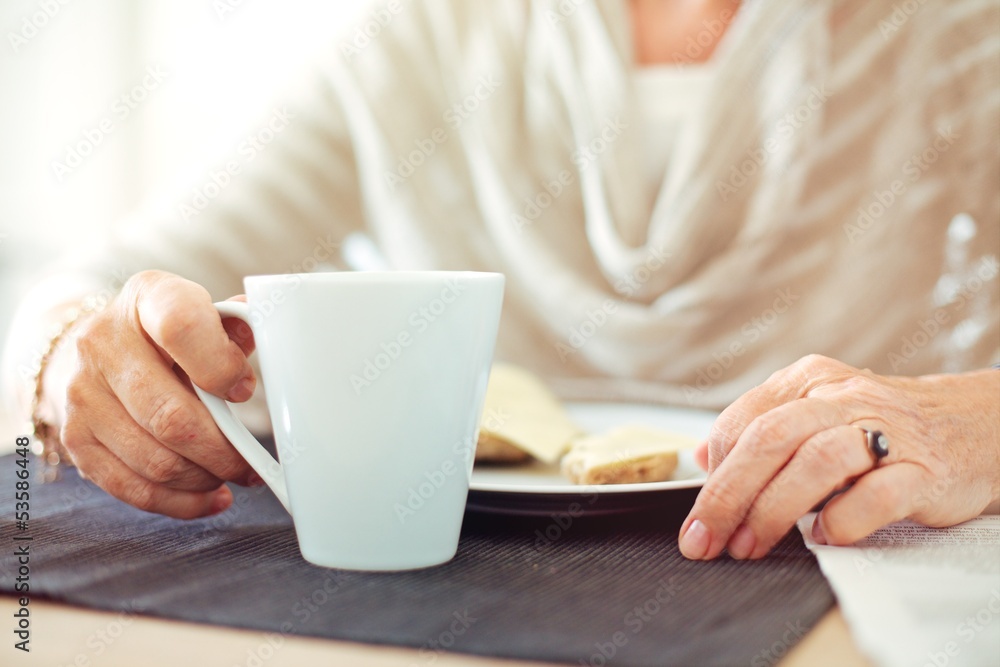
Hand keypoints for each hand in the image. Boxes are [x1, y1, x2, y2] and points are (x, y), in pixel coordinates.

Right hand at [44, 270, 257, 517]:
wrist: (97, 348)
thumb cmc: (169, 335)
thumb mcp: (203, 314)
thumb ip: (238, 327)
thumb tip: (272, 338)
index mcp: (147, 298)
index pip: (182, 326)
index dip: (221, 366)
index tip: (245, 391)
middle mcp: (103, 341)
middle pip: (171, 416)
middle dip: (222, 451)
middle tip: (249, 462)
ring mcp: (82, 392)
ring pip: (155, 460)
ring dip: (204, 478)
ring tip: (228, 475)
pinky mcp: (76, 438)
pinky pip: (132, 488)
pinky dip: (180, 502)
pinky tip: (208, 497)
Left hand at [679, 354, 999, 559]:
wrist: (973, 426)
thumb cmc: (880, 428)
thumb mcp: (813, 414)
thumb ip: (758, 432)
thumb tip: (698, 457)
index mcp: (807, 380)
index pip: (743, 420)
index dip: (714, 472)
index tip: (699, 517)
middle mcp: (843, 396)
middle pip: (771, 438)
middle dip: (728, 494)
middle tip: (707, 540)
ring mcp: (887, 430)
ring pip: (818, 460)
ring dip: (774, 509)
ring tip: (751, 545)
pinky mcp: (924, 470)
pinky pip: (877, 494)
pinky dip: (843, 519)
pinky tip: (824, 535)